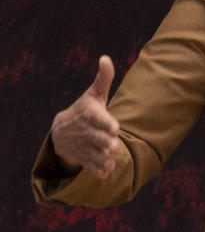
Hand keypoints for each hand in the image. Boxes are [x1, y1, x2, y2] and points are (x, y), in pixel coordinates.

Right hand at [50, 55, 120, 178]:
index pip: (97, 119)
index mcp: (88, 115)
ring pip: (94, 154)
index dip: (106, 124)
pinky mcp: (83, 159)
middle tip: (114, 146)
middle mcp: (85, 131)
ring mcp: (83, 146)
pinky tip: (106, 174)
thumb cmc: (85, 110)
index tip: (115, 129)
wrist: (61, 131)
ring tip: (111, 160)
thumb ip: (103, 78)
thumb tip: (105, 57)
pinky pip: (90, 167)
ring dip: (102, 159)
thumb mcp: (93, 94)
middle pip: (96, 139)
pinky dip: (97, 171)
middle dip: (104, 143)